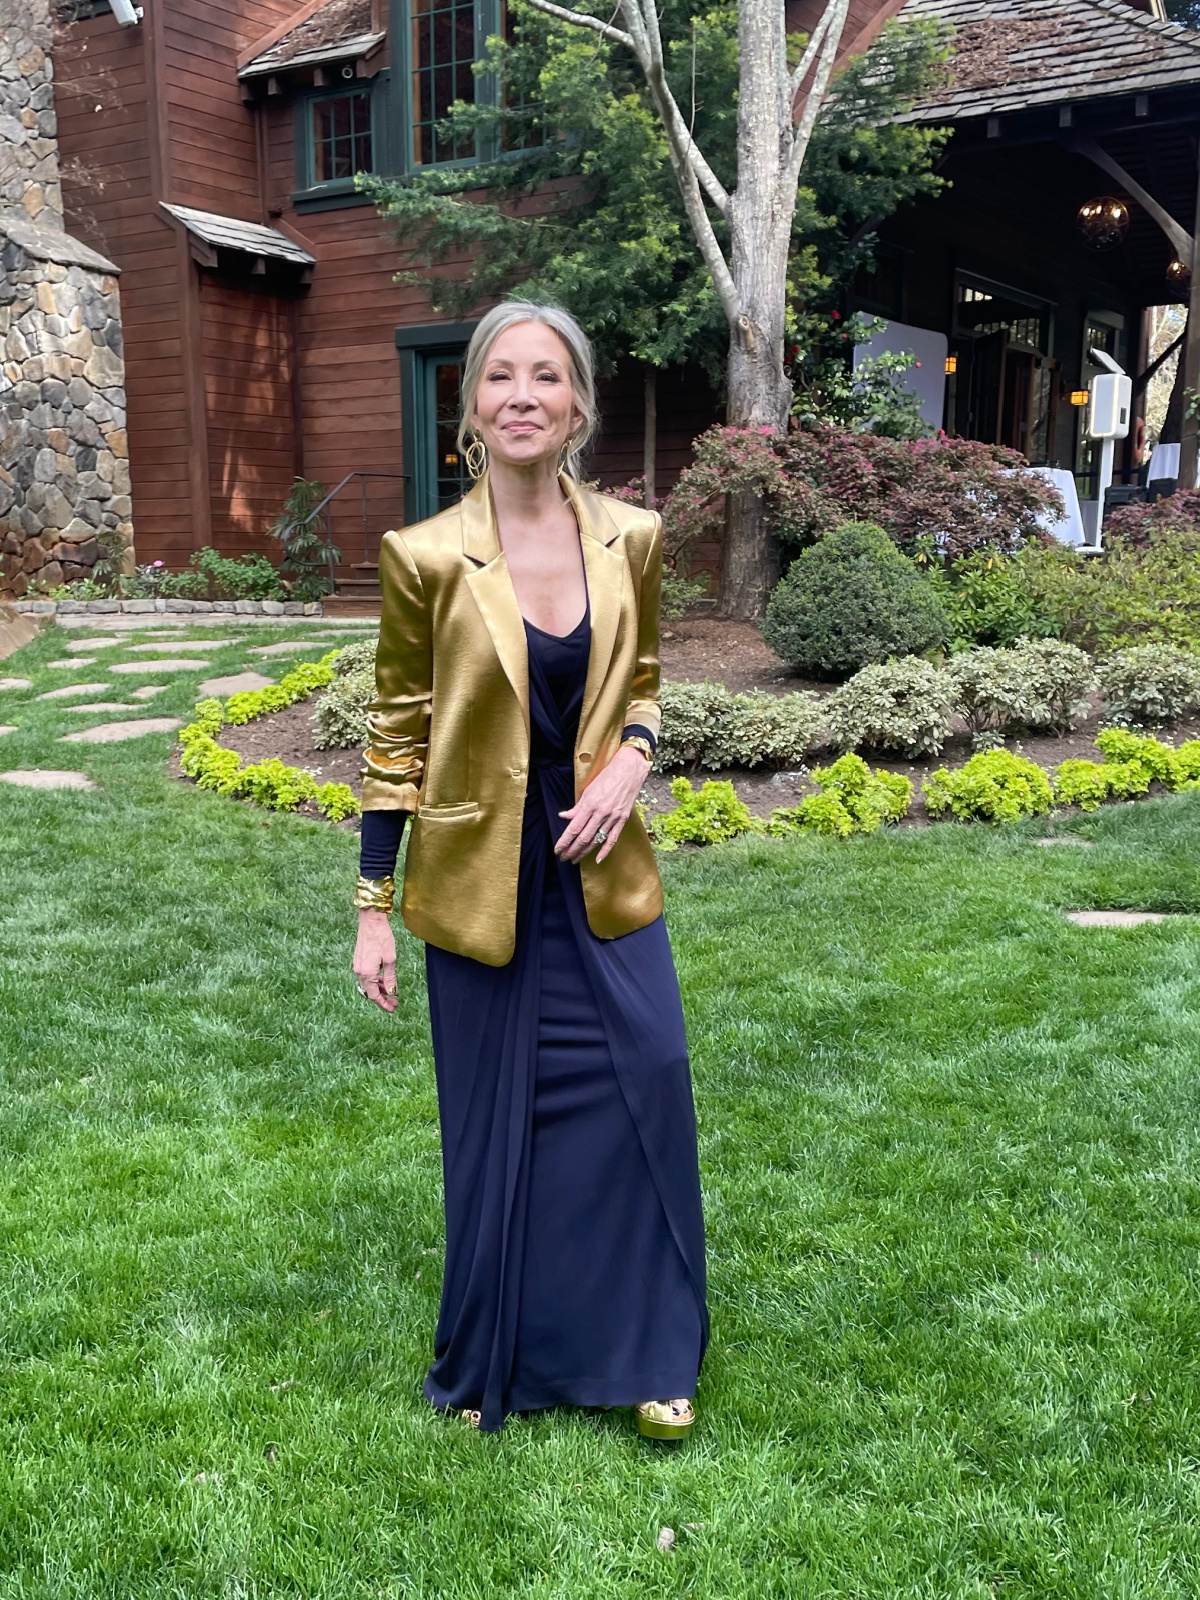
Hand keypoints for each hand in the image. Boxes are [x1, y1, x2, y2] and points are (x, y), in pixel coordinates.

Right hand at [353, 908, 397, 1011]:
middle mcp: (359, 971)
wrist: (371, 921)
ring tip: (392, 992)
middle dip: (382, 997)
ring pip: (369, 983)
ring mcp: (358, 965)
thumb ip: (390, 978)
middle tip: (394, 1002)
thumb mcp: (390, 960)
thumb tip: (392, 992)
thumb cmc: (382, 938)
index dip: (383, 1003)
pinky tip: (385, 981)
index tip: (392, 1008)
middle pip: (370, 991)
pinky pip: (367, 975)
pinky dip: (376, 980)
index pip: (374, 995)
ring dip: (379, 989)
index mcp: (366, 973)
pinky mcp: (359, 960)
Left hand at [556, 745, 649, 863]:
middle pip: (584, 837)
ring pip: (596, 840)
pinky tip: (597, 859)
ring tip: (575, 859)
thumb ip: (577, 807)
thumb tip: (563, 816)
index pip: (574, 828)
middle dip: (572, 849)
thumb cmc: (607, 777)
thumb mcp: (588, 790)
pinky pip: (612, 838)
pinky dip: (605, 850)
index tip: (558, 849)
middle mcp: (601, 812)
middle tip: (564, 858)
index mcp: (590, 804)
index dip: (564, 841)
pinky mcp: (622, 819)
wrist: (629, 770)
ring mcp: (613, 817)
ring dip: (584, 851)